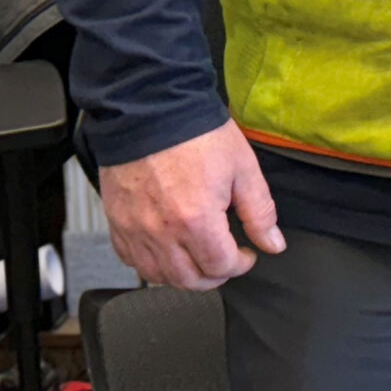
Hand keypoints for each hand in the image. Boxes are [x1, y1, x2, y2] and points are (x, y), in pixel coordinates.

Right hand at [98, 122, 285, 290]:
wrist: (152, 110)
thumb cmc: (196, 134)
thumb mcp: (243, 168)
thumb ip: (260, 212)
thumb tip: (273, 244)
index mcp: (196, 220)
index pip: (221, 267)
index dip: (240, 264)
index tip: (246, 254)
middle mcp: (161, 232)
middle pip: (189, 280)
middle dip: (214, 275)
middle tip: (226, 260)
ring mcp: (135, 229)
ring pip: (158, 276)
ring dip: (183, 275)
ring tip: (199, 258)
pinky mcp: (117, 222)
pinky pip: (131, 259)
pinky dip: (151, 264)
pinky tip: (167, 250)